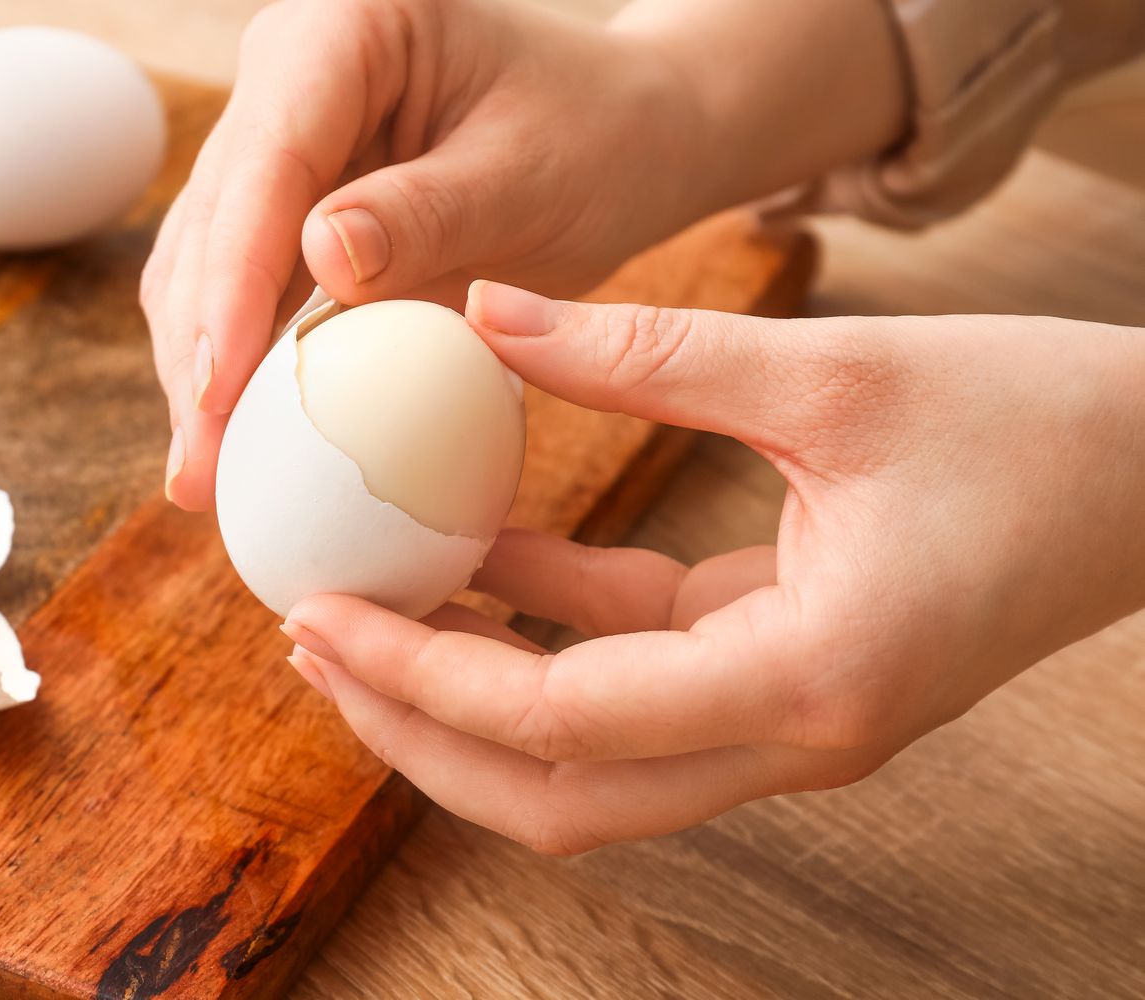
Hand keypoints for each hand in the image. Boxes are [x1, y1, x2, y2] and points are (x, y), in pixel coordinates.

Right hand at [141, 0, 711, 509]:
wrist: (619, 137)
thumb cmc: (593, 139)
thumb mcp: (527, 178)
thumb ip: (426, 216)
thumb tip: (318, 261)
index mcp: (347, 30)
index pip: (269, 161)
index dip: (234, 284)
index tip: (220, 393)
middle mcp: (289, 76)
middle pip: (215, 220)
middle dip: (201, 352)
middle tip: (199, 473)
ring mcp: (277, 140)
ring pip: (204, 263)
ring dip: (202, 372)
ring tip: (204, 479)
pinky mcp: (283, 205)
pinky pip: (239, 289)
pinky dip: (237, 365)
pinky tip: (236, 441)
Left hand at [281, 280, 1144, 853]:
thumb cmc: (1041, 424)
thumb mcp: (834, 374)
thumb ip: (643, 355)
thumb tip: (486, 318)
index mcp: (809, 681)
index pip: (562, 720)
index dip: (422, 676)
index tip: (318, 618)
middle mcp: (795, 736)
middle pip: (557, 794)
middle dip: (421, 733)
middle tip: (317, 644)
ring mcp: (792, 720)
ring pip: (590, 759)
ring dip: (472, 696)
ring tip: (369, 610)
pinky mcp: (786, 674)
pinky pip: (639, 676)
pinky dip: (550, 630)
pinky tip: (480, 551)